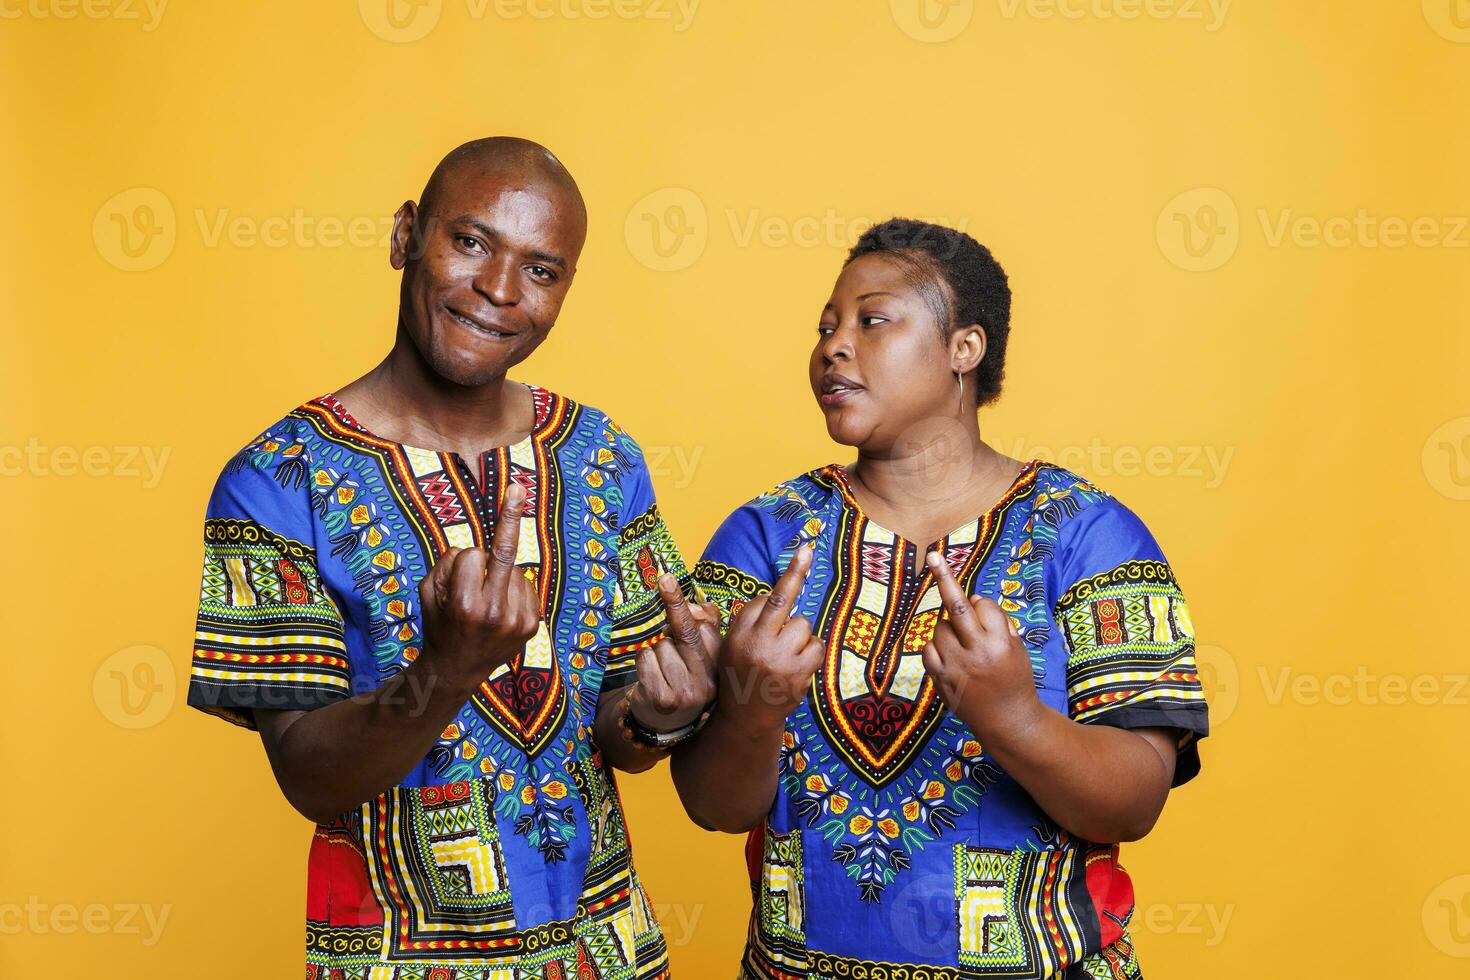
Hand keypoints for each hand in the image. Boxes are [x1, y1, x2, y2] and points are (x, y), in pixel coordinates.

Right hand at [418, 483, 540, 689]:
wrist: (457, 671)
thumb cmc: (438, 625)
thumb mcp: (427, 592)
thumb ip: (448, 563)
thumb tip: (482, 542)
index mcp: (465, 603)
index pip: (472, 554)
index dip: (462, 561)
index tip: (458, 570)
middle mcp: (495, 612)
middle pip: (506, 551)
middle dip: (510, 516)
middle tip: (517, 487)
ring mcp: (518, 620)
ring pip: (515, 569)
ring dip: (500, 575)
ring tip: (486, 604)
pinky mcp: (532, 625)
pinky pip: (526, 585)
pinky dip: (513, 588)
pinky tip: (501, 609)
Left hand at [628, 573, 720, 731]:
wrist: (664, 723)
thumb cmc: (682, 676)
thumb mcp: (700, 652)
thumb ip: (703, 621)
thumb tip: (690, 605)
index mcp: (720, 667)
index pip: (704, 625)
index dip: (681, 603)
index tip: (665, 577)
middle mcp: (709, 681)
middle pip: (684, 632)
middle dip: (671, 619)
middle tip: (664, 596)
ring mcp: (687, 693)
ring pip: (661, 646)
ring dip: (656, 652)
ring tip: (663, 671)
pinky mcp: (663, 700)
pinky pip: (645, 659)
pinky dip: (643, 663)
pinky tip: (651, 679)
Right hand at [720, 546, 822, 726]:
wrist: (746, 719)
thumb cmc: (741, 676)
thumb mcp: (732, 648)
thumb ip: (749, 623)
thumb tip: (773, 594)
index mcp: (738, 635)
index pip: (761, 599)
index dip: (781, 582)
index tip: (803, 551)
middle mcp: (755, 644)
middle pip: (780, 600)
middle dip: (795, 573)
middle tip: (806, 550)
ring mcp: (778, 660)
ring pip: (802, 625)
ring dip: (800, 635)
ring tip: (787, 653)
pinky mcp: (797, 675)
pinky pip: (816, 646)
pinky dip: (811, 651)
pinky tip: (799, 663)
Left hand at [921, 549, 1044, 742]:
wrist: (1008, 721)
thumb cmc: (1015, 679)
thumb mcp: (1018, 648)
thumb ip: (999, 622)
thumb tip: (974, 598)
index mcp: (1002, 643)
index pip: (984, 605)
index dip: (983, 606)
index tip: (980, 605)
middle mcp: (978, 652)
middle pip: (958, 607)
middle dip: (944, 578)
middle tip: (933, 557)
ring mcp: (956, 666)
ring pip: (940, 627)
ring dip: (948, 627)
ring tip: (962, 645)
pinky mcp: (941, 679)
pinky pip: (928, 649)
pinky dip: (936, 646)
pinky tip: (949, 656)